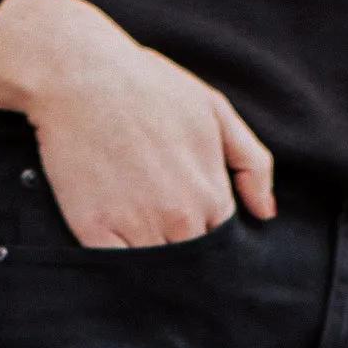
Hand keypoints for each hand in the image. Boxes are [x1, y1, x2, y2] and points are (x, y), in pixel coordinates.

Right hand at [0, 0, 273, 247]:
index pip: (221, 241)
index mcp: (211, 194)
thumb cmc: (149, 87)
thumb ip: (251, 164)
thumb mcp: (216, 111)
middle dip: (182, 252)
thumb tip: (265, 213)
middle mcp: (179, 219)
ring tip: (137, 231)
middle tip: (160, 226)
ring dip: (153, 264)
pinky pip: (116, 268)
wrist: (82, 76)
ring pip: (156, 271)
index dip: (207, 233)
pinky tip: (115, 242)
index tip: (190, 221)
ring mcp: (136, 227)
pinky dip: (119, 265)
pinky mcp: (94, 231)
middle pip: (190, 261)